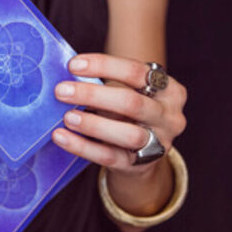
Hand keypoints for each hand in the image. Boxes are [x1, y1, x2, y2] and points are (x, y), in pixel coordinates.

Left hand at [52, 54, 186, 175]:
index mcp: (170, 90)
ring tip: (67, 117)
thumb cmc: (128, 114)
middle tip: (61, 91)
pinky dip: (82, 146)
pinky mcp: (138, 166)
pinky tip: (61, 137)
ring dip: (93, 124)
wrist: (143, 155)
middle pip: (132, 103)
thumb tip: (68, 79)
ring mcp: (158, 144)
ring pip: (127, 134)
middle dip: (93, 95)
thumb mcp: (127, 94)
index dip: (104, 66)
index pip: (138, 72)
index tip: (73, 65)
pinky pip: (108, 156)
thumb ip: (106, 86)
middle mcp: (169, 117)